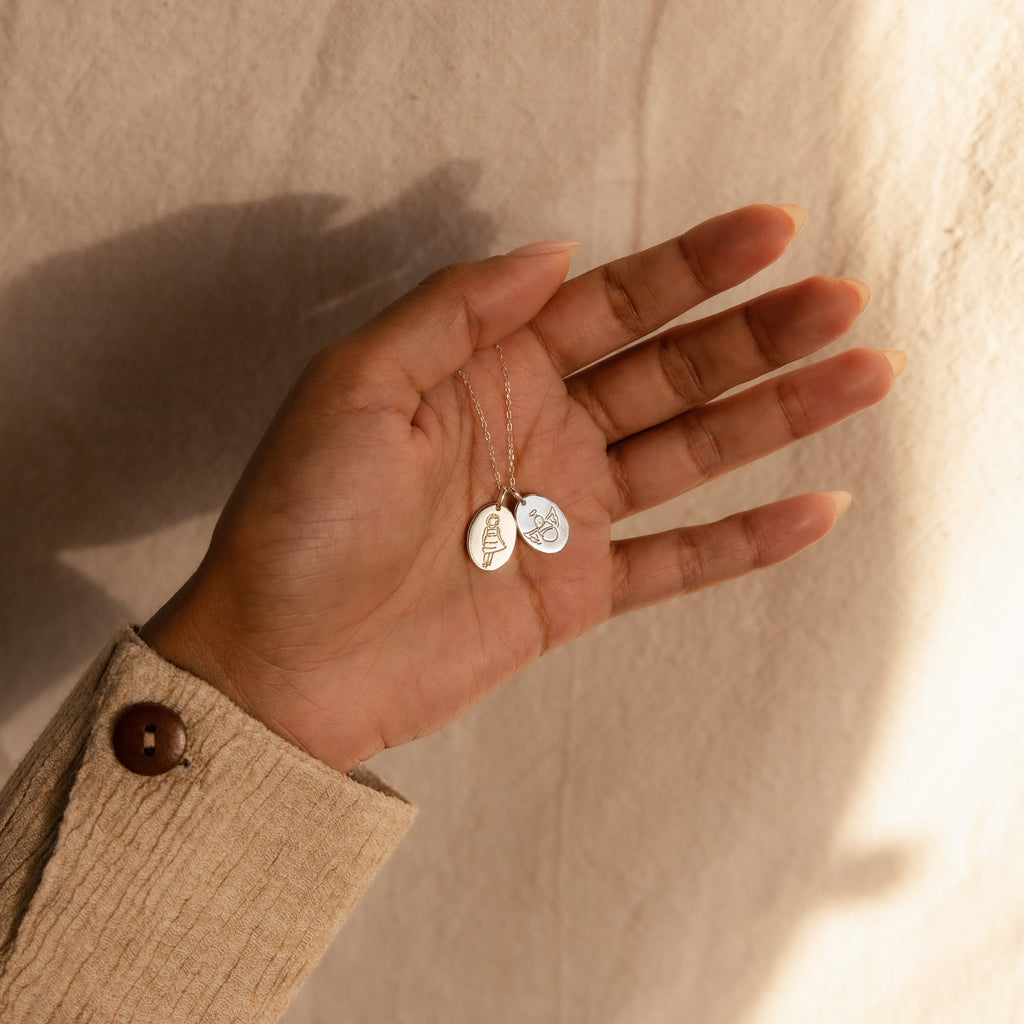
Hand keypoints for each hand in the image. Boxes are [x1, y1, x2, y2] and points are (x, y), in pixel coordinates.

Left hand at [140, 205, 900, 772]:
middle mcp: (538, 432)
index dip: (691, 268)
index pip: (610, 306)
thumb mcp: (356, 387)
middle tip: (843, 303)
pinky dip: (745, 541)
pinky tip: (816, 507)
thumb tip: (555, 252)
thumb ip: (454, 312)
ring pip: (690, 452)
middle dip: (757, 334)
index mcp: (488, 373)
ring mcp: (563, 514)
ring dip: (775, 416)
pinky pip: (676, 560)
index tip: (773, 231)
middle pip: (669, 371)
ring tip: (862, 375)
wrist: (283, 665)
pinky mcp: (576, 592)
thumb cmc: (299, 523)